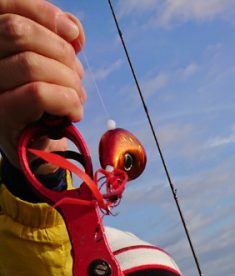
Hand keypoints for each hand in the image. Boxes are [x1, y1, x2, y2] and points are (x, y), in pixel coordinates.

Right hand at [0, 1, 85, 164]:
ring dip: (68, 81)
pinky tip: (74, 112)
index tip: (73, 34)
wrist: (37, 152)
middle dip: (60, 51)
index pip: (6, 7)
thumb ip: (56, 37)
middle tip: (77, 75)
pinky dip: (67, 100)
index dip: (42, 12)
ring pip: (31, 64)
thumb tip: (72, 30)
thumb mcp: (50, 64)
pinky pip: (38, 93)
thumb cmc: (44, 104)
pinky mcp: (2, 115)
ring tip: (77, 98)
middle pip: (18, 32)